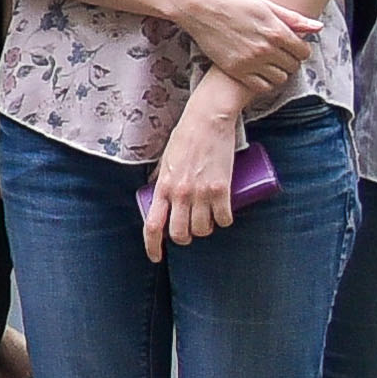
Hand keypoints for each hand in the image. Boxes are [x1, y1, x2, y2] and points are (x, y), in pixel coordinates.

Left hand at [146, 87, 244, 259]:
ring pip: (202, 229)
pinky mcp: (222, 188)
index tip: (156, 257)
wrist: (208, 120)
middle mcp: (180, 193)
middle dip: (184, 237)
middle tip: (190, 230)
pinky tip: (224, 216)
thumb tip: (154, 192)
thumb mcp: (165, 160)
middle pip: (179, 234)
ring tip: (207, 219)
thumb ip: (160, 178)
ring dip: (205, 229)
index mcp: (162, 187)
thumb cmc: (185, 137)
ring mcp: (201, 193)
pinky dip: (224, 222)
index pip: (152, 226)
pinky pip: (224, 219)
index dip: (152, 247)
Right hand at [159, 0, 318, 101]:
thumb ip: (293, 19)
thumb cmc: (232, 2)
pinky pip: (261, 86)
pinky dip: (264, 82)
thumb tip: (318, 27)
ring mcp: (250, 61)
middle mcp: (266, 49)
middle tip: (279, 53)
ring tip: (269, 62)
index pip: (303, 52)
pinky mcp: (236, 70)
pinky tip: (258, 71)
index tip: (292, 46)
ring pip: (280, 79)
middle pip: (293, 66)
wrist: (199, 8)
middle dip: (290, 60)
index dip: (300, 50)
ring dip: (278, 72)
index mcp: (276, 31)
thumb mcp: (265, 5)